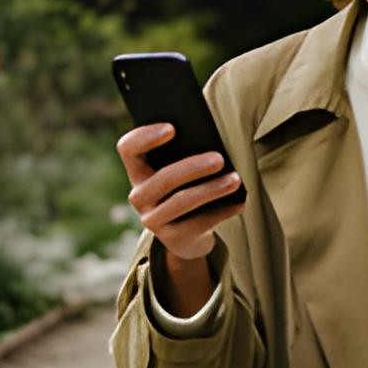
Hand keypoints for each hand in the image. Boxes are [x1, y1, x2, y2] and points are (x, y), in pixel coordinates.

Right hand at [116, 122, 243, 262]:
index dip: (145, 137)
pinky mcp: (172, 239)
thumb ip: (186, 154)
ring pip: (181, 202)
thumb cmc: (187, 188)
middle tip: (219, 158)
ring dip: (211, 189)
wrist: (188, 234)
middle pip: (161, 178)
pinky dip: (222, 211)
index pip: (128, 149)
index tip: (172, 128)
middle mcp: (139, 196)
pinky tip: (239, 202)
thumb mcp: (182, 170)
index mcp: (138, 170)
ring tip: (235, 180)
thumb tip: (212, 144)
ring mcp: (153, 220)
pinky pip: (199, 223)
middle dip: (192, 167)